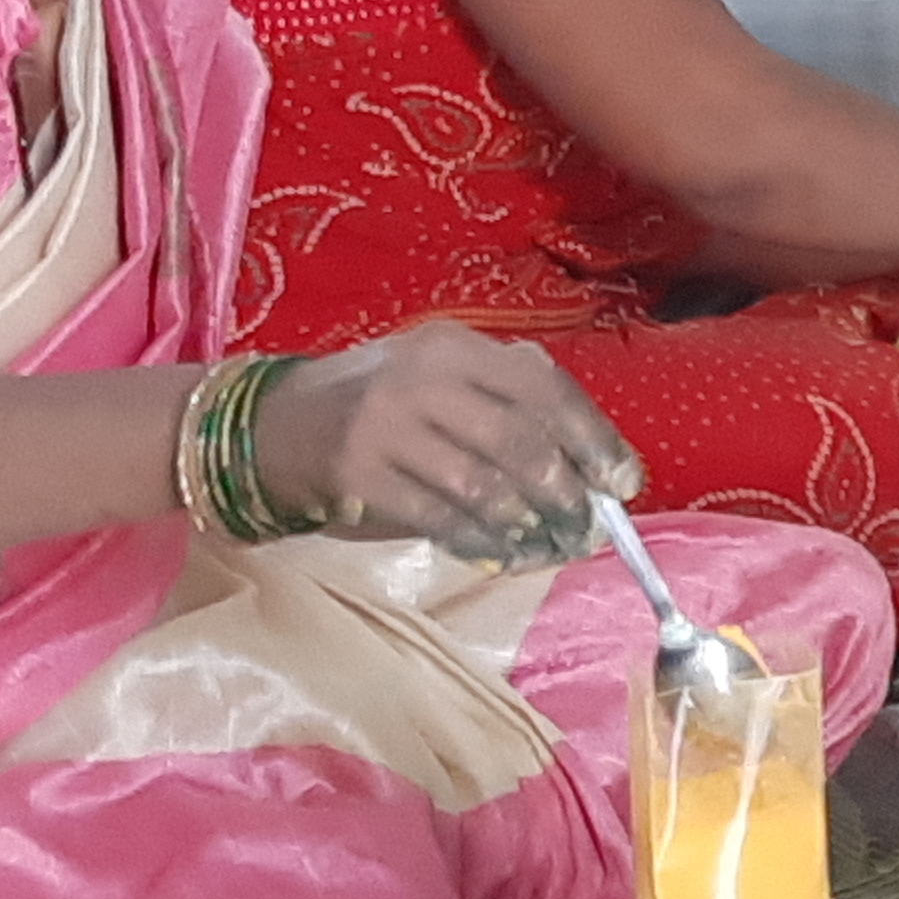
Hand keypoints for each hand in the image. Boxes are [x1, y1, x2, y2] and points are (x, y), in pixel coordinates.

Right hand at [253, 323, 639, 566]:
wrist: (276, 424)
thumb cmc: (380, 406)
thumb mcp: (438, 375)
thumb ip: (505, 399)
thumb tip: (591, 462)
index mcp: (453, 346)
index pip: (542, 387)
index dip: (592, 437)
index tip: (623, 482)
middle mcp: (421, 377)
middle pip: (518, 440)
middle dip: (565, 491)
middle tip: (588, 526)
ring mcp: (385, 424)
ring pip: (481, 484)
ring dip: (527, 524)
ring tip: (551, 547)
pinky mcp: (358, 473)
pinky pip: (438, 517)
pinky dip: (479, 541)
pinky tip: (500, 553)